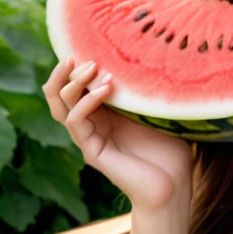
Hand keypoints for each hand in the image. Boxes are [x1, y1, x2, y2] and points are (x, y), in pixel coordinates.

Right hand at [43, 57, 194, 213]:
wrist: (174, 186)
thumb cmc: (170, 148)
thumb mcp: (153, 110)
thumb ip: (141, 89)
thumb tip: (142, 53)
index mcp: (102, 115)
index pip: (74, 87)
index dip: (74, 67)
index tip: (88, 47)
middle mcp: (90, 126)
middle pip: (57, 96)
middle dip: (64, 73)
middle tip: (80, 56)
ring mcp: (89, 140)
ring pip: (61, 107)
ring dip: (73, 84)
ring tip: (92, 67)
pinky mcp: (93, 153)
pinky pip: (77, 123)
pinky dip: (87, 102)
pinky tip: (106, 89)